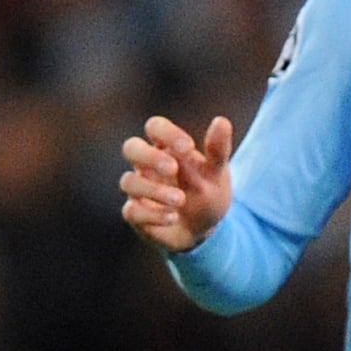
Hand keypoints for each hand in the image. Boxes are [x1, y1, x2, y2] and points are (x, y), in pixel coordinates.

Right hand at [120, 114, 236, 252]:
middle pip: (131, 147)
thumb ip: (218, 149)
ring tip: (180, 200)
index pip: (155, 127)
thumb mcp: (217, 172)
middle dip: (150, 157)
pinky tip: (173, 217)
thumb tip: (222, 120)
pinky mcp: (135, 214)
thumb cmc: (207, 192)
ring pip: (129, 182)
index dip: (167, 133)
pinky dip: (152, 215)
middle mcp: (146, 165)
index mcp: (166, 148)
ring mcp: (138, 189)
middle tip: (173, 169)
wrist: (203, 229)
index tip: (188, 147)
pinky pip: (131, 211)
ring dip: (154, 190)